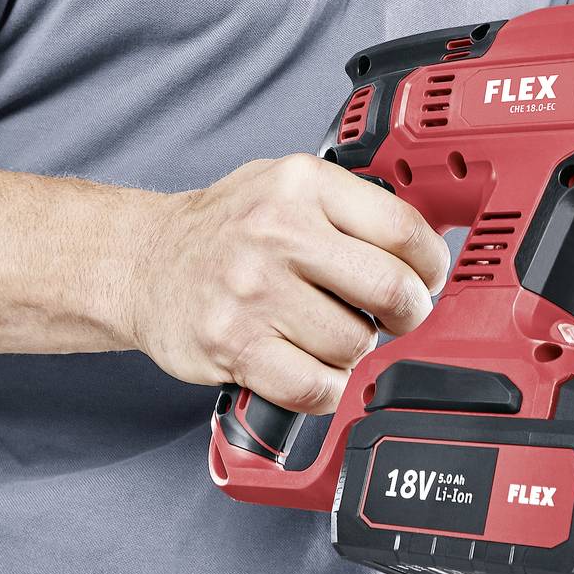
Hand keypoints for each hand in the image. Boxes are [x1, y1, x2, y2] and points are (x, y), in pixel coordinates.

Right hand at [123, 154, 451, 415]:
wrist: (142, 262)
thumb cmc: (223, 227)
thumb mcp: (284, 186)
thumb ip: (350, 205)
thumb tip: (424, 244)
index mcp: (301, 184)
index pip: (402, 228)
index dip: (432, 263)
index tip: (428, 278)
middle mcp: (277, 232)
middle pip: (389, 289)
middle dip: (409, 313)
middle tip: (398, 316)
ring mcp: (253, 291)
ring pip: (355, 343)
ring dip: (357, 350)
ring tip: (334, 336)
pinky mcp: (233, 345)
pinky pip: (314, 387)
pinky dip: (328, 389)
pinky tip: (318, 372)